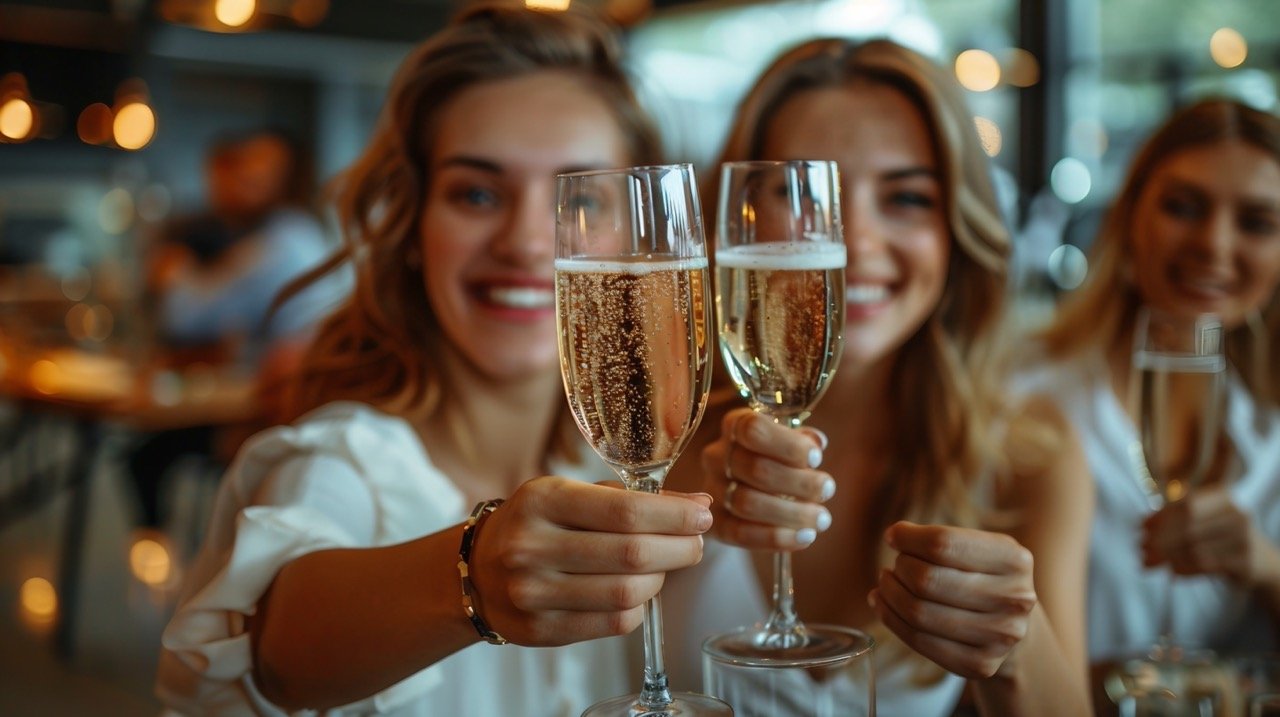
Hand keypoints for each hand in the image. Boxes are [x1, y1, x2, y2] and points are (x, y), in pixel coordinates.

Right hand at [468, 476, 711, 645]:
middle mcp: (532, 546)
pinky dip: (638, 607)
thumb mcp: (573, 495)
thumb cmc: (539, 524)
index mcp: (543, 500)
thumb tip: (699, 503)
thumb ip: (633, 498)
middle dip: (679, 549)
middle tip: (695, 544)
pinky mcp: (541, 630)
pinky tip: (637, 592)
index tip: (702, 516)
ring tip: (664, 566)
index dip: (674, 516)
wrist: (479, 570)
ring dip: (660, 580)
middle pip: (632, 554)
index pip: (624, 511)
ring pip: (627, 593)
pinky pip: (613, 623)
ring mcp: (533, 592)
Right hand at [699, 408, 833, 550]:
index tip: (816, 458)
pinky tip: (804, 537)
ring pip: (748, 503)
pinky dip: (777, 538)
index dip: (788, 445)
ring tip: (821, 518)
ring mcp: (712, 492)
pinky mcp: (715, 525)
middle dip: (800, 483)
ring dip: (792, 513)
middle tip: (826, 490)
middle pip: (756, 470)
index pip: (753, 429)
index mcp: (735, 426)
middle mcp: (717, 457)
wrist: (743, 492)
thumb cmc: (775, 460)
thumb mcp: (788, 444)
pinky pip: (741, 534)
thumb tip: (816, 443)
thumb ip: (801, 441)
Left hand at [868, 521, 1036, 678]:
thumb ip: (939, 538)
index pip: (943, 543)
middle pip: (927, 579)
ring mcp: (999, 637)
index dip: (908, 538)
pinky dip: (890, 619)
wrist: (1010, 626)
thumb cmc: (982, 576)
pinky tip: (882, 603)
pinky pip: (918, 641)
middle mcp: (1014, 600)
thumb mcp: (976, 547)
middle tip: (896, 565)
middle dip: (900, 568)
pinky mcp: (980, 666)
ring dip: (889, 592)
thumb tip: (894, 536)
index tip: (892, 536)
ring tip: (886, 582)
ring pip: (918, 612)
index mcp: (1015, 560)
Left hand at [1142, 485, 1279, 587]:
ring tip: (1148, 562)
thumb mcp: (1202, 519)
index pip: (1185, 505)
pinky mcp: (1245, 562)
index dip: (1160, 517)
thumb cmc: (1220, 535)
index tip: (1141, 530)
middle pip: (1188, 526)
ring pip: (1195, 548)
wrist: (1260, 560)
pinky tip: (1171, 572)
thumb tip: (1142, 524)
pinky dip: (1184, 569)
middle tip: (1141, 550)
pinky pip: (1206, 566)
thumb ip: (1172, 517)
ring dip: (1166, 557)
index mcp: (1223, 497)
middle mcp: (1236, 514)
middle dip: (1160, 539)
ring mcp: (1244, 539)